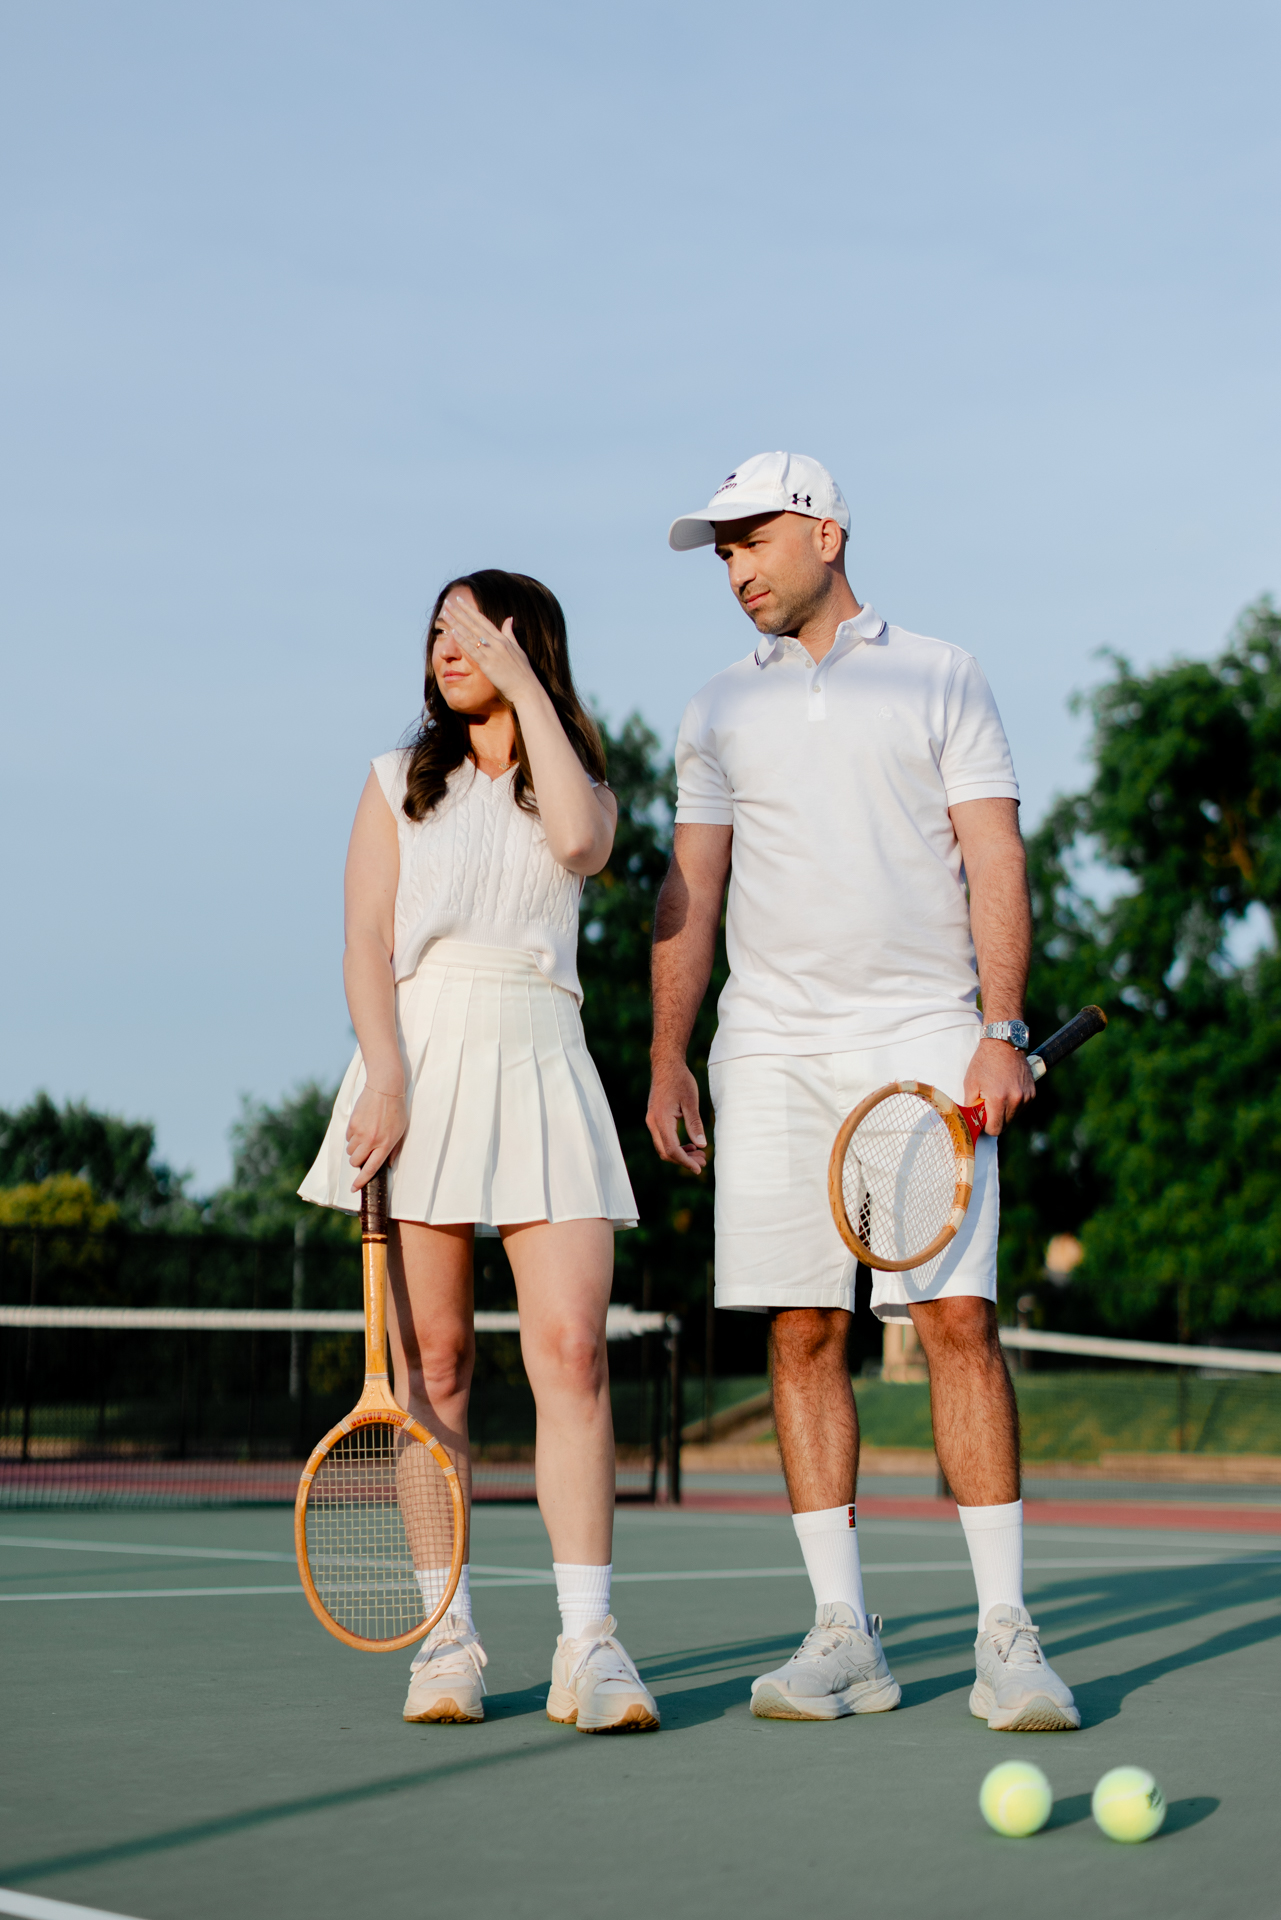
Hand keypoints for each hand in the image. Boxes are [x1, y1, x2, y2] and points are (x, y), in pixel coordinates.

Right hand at [346, 1086, 407, 1188]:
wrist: (385, 1088)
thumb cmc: (395, 1110)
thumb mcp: (400, 1131)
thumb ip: (393, 1150)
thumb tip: (386, 1165)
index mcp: (385, 1144)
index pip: (371, 1169)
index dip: (361, 1181)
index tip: (354, 1188)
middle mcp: (372, 1141)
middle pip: (355, 1162)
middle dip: (357, 1161)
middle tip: (364, 1153)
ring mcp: (361, 1133)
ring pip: (350, 1151)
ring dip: (355, 1148)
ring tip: (366, 1135)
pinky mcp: (352, 1124)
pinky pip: (348, 1138)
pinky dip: (353, 1136)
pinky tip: (362, 1125)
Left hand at [436, 594, 538, 705]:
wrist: (526, 688)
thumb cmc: (522, 672)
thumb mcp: (517, 649)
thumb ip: (510, 633)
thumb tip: (509, 618)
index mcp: (503, 638)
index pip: (483, 620)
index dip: (470, 609)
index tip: (459, 601)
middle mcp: (497, 642)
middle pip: (474, 624)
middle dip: (459, 612)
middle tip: (448, 602)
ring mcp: (492, 652)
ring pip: (471, 634)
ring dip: (457, 624)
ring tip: (445, 615)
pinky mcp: (488, 664)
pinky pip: (473, 650)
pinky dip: (463, 641)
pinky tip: (453, 633)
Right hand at [646, 1057, 708, 1171]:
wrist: (666, 1065)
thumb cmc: (680, 1080)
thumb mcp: (691, 1101)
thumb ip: (695, 1123)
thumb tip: (701, 1145)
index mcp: (661, 1120)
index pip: (672, 1149)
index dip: (685, 1162)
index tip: (699, 1168)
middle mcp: (653, 1123)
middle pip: (665, 1152)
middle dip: (684, 1160)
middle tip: (703, 1162)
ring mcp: (652, 1121)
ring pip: (663, 1147)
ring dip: (680, 1154)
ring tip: (700, 1155)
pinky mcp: (655, 1119)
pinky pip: (663, 1139)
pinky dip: (675, 1145)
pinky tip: (690, 1144)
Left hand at [963, 1038, 1035, 1136]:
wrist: (1004, 1043)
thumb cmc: (984, 1062)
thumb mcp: (970, 1084)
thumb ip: (971, 1106)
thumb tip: (973, 1122)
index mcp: (999, 1099)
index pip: (995, 1129)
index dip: (986, 1127)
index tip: (981, 1119)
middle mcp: (1016, 1099)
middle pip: (1005, 1125)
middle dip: (994, 1120)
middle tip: (986, 1106)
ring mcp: (1026, 1096)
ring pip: (1014, 1117)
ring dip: (1005, 1112)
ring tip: (997, 1095)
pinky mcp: (1032, 1092)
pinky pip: (1021, 1108)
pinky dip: (1013, 1105)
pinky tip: (1006, 1092)